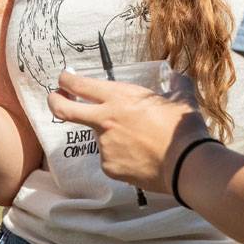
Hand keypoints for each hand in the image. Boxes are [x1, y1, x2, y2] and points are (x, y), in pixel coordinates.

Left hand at [47, 70, 208, 193]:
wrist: (188, 165)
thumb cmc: (183, 128)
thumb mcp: (180, 99)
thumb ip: (176, 84)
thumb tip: (178, 76)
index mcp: (117, 97)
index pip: (78, 84)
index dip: (66, 80)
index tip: (65, 79)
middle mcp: (104, 119)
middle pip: (63, 109)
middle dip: (54, 100)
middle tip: (55, 98)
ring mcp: (104, 145)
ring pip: (98, 136)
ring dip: (111, 136)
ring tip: (139, 142)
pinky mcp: (109, 167)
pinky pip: (109, 158)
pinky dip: (120, 157)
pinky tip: (140, 158)